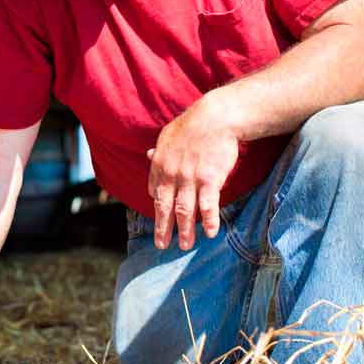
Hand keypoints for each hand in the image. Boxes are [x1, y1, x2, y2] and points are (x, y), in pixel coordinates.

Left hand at [147, 95, 239, 250]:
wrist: (215, 117)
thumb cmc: (193, 124)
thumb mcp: (168, 134)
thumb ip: (159, 150)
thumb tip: (149, 155)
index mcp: (159, 164)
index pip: (156, 191)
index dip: (158, 206)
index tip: (161, 218)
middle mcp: (172, 175)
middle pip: (166, 207)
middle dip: (163, 229)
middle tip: (162, 245)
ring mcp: (190, 178)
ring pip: (185, 211)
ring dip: (185, 231)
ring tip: (186, 246)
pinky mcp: (210, 179)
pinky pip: (208, 205)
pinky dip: (209, 221)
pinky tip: (211, 233)